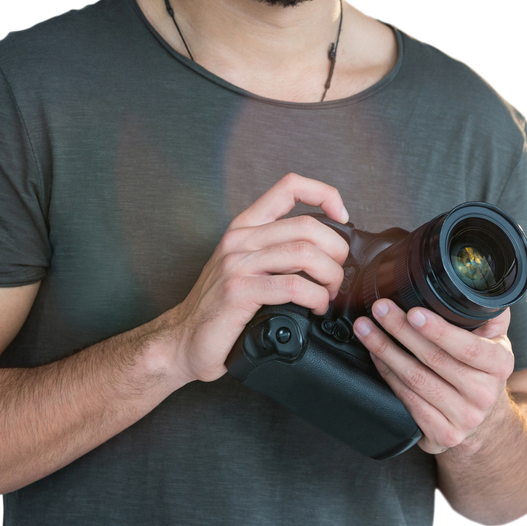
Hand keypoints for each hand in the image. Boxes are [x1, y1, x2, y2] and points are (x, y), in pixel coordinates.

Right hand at [155, 173, 349, 384]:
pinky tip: (315, 308)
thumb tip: (325, 252)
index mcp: (244, 226)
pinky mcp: (239, 291)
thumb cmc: (220, 308)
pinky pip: (293, 286)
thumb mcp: (244, 266)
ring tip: (328, 295)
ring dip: (330, 277)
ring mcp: (237, 264)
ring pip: (304, 253)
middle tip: (337, 276)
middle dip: (336, 252)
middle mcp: (240, 239)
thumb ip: (275, 252)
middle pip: (307, 225)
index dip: (324, 194)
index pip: (289, 186)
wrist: (184, 339)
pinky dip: (316, 298)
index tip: (342, 217)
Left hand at [353, 300, 514, 453]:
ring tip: (365, 328)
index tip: (413, 312)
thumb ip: (488, 314)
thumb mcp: (495, 343)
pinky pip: (406, 400)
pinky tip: (375, 355)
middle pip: (432, 360)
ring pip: (414, 379)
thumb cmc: (482, 372)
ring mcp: (463, 418)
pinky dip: (386, 374)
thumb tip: (474, 284)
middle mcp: (484, 394)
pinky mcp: (441, 434)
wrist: (486, 424)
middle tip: (379, 309)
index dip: (438, 330)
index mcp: (499, 365)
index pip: (466, 346)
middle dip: (399, 330)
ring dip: (384, 350)